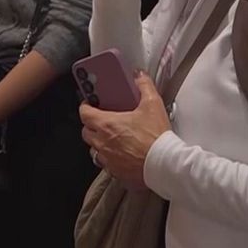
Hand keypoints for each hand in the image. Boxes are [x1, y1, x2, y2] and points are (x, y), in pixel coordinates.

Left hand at [79, 73, 170, 187]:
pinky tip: (120, 154)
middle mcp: (102, 143)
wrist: (163, 164)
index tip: (89, 104)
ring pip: (93, 149)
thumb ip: (144, 86)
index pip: (84, 114)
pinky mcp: (115, 172)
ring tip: (110, 138)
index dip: (85, 107)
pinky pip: (105, 164)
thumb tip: (139, 76)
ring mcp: (107, 159)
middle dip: (90, 125)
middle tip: (101, 120)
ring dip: (98, 143)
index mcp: (107, 125)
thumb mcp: (152, 105)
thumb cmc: (156, 137)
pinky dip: (109, 158)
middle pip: (86, 132)